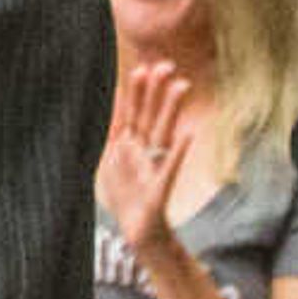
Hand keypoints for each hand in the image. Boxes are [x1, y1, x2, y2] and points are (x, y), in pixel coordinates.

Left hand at [99, 60, 194, 255]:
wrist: (136, 233)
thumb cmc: (125, 197)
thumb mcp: (108, 164)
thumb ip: (112, 138)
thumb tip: (113, 112)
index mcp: (129, 147)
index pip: (134, 113)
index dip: (137, 93)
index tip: (143, 67)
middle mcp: (144, 153)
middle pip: (150, 116)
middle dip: (156, 91)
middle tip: (167, 65)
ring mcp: (153, 168)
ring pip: (162, 134)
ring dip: (171, 110)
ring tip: (182, 85)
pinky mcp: (159, 188)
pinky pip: (169, 167)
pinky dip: (177, 152)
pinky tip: (189, 135)